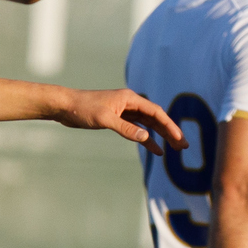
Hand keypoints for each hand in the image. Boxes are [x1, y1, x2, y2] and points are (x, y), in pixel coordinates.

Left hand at [51, 88, 184, 155]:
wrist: (64, 106)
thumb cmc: (82, 109)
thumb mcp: (104, 119)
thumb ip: (126, 129)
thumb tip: (145, 138)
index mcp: (130, 99)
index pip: (156, 113)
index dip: (170, 126)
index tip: (179, 138)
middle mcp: (130, 103)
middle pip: (156, 118)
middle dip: (171, 132)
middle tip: (183, 146)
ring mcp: (125, 111)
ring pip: (149, 124)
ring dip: (162, 136)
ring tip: (175, 148)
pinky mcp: (118, 118)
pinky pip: (138, 129)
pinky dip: (147, 138)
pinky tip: (155, 149)